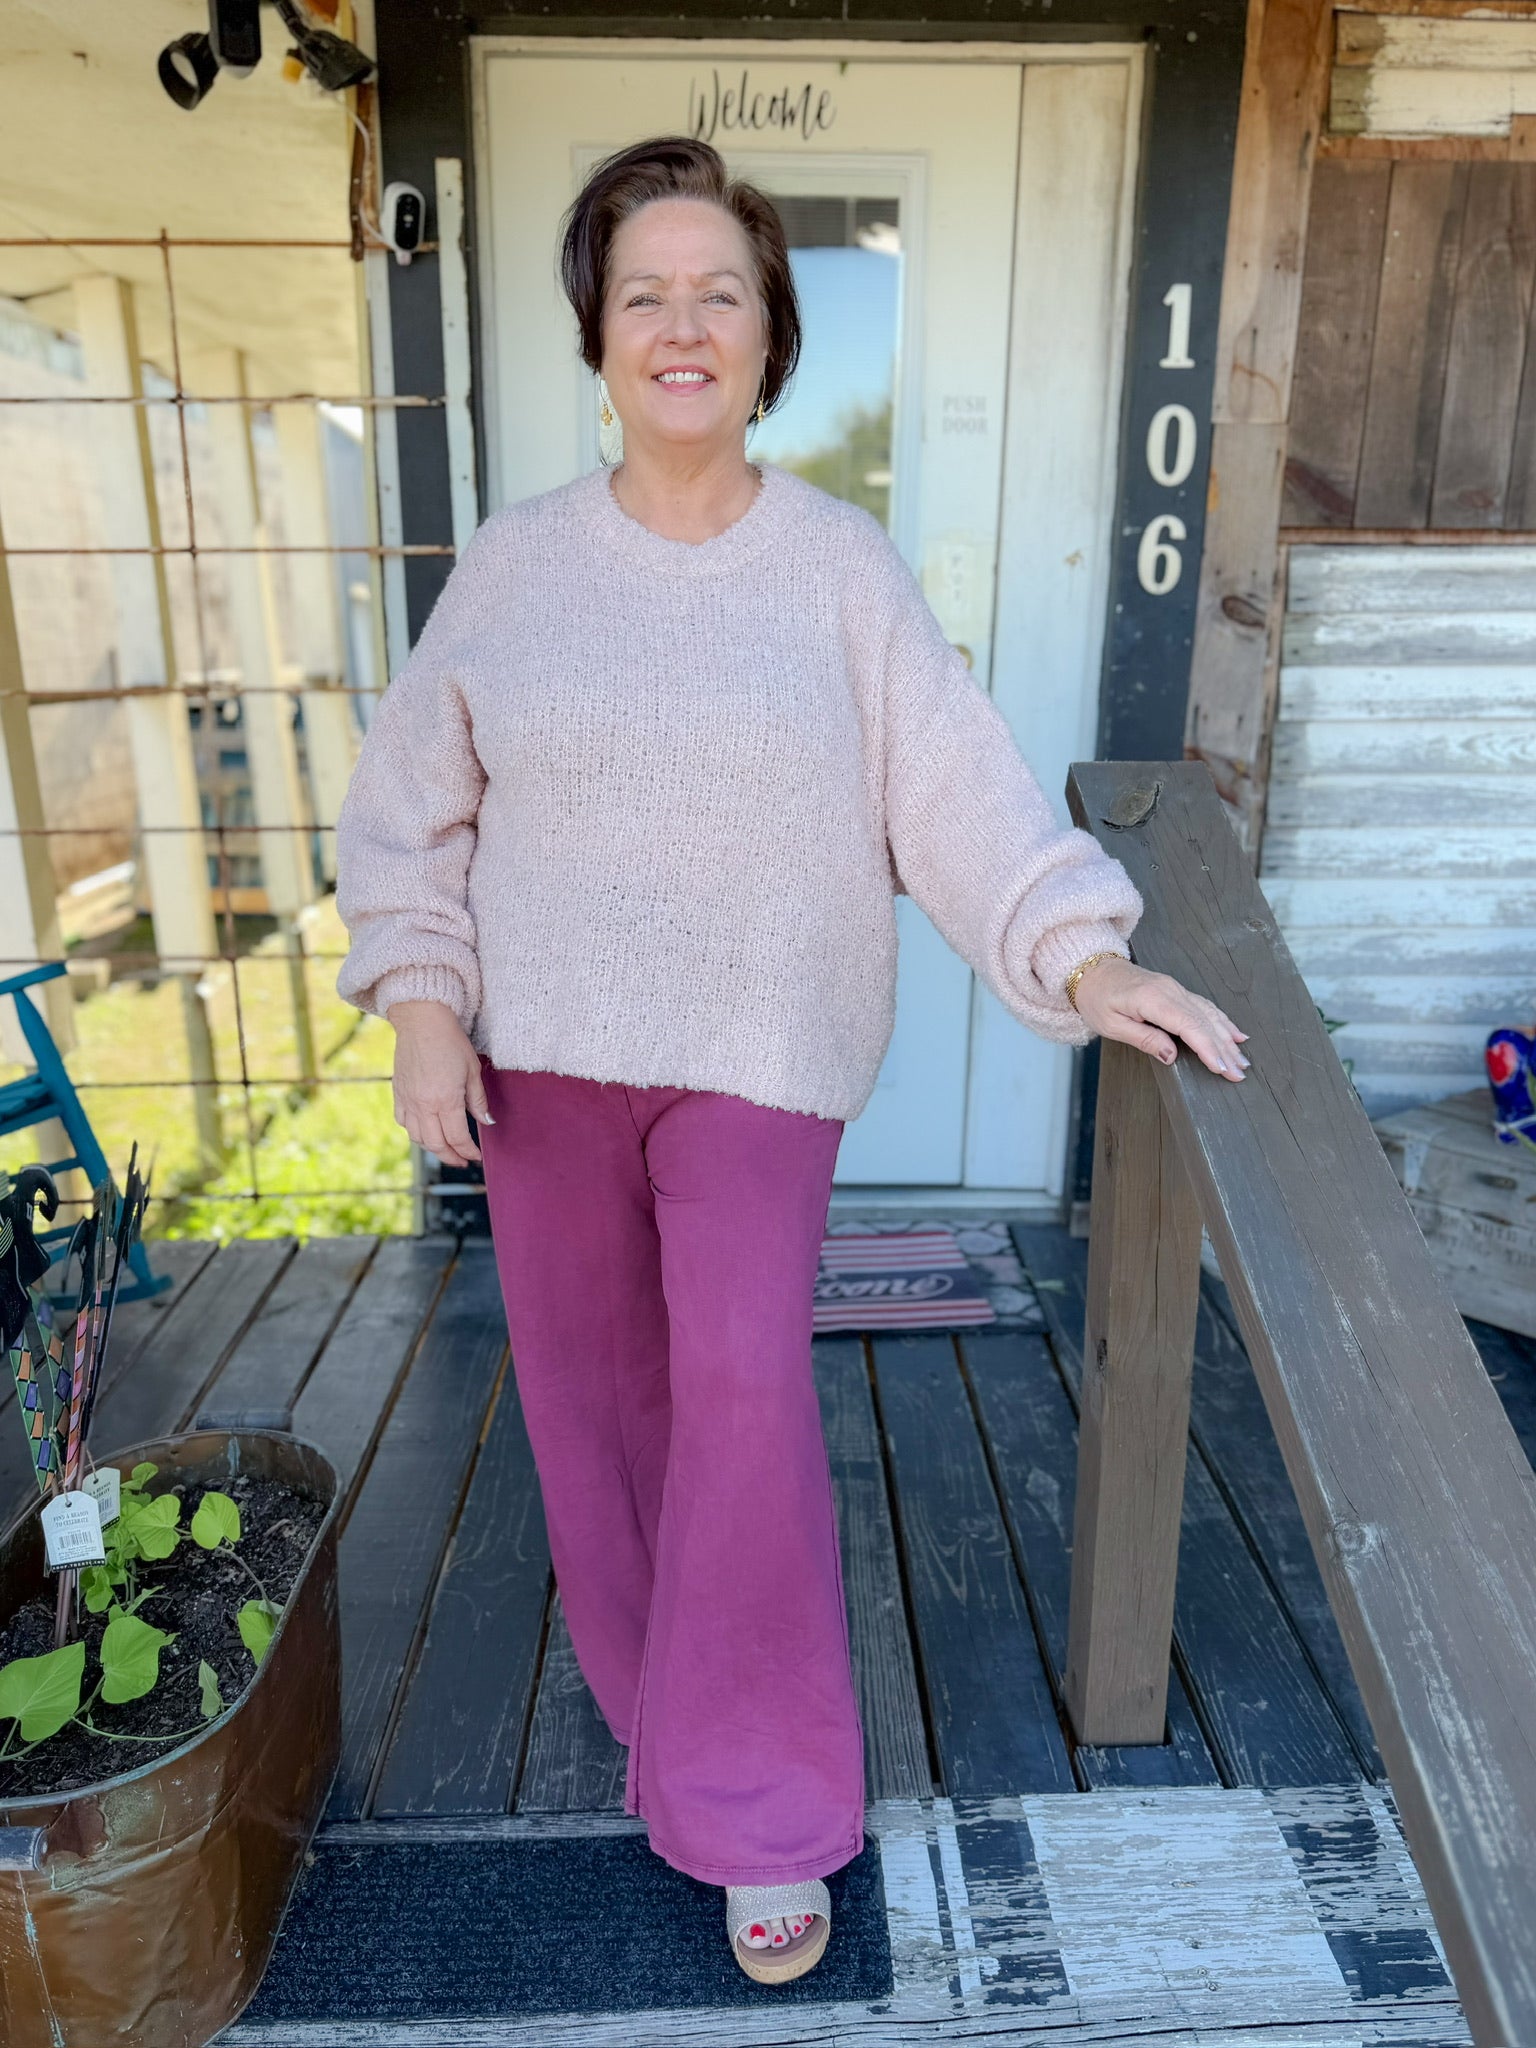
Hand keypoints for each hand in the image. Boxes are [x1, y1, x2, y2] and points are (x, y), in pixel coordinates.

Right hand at [387, 1000, 492, 1164]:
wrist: (422, 1021)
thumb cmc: (451, 1041)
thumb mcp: (472, 1070)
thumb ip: (478, 1100)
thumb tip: (486, 1121)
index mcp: (446, 1100)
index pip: (457, 1138)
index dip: (468, 1151)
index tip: (476, 1156)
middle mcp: (424, 1105)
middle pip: (436, 1144)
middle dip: (451, 1157)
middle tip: (462, 1161)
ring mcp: (408, 1100)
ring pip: (417, 1138)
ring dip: (432, 1148)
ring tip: (445, 1149)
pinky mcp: (398, 1093)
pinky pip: (403, 1122)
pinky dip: (414, 1132)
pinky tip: (424, 1131)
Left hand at [1070, 957, 1248, 1081]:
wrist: (1092, 970)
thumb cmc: (1097, 998)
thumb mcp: (1111, 1025)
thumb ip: (1144, 1039)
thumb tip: (1171, 1055)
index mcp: (1152, 998)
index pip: (1189, 1026)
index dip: (1207, 1048)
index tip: (1221, 1067)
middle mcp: (1169, 990)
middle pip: (1204, 1022)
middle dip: (1224, 1049)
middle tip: (1238, 1073)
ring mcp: (1175, 988)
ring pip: (1209, 1014)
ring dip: (1228, 1038)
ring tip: (1242, 1060)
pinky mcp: (1176, 991)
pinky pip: (1205, 1007)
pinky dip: (1222, 1022)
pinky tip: (1235, 1034)